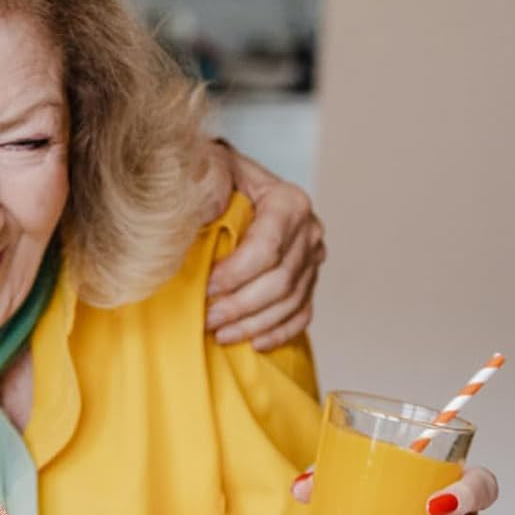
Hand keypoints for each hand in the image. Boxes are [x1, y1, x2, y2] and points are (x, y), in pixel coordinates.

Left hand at [205, 142, 325, 351]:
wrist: (224, 181)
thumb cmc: (213, 178)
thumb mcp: (208, 171)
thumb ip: (207, 191)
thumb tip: (203, 222)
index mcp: (288, 202)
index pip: (267, 248)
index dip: (235, 274)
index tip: (205, 287)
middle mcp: (308, 229)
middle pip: (280, 280)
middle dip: (240, 305)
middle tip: (206, 319)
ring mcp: (312, 257)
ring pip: (290, 301)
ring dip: (254, 324)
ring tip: (219, 334)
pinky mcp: (308, 279)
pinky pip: (302, 313)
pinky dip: (279, 331)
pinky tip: (254, 343)